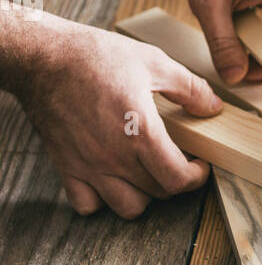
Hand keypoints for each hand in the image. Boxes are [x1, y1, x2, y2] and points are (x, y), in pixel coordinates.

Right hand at [16, 15, 221, 218]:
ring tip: (146, 173)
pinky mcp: (67, 167)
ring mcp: (89, 166)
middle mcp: (115, 157)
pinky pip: (88, 205)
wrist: (45, 57)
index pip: (178, 179)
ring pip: (127, 208)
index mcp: (140, 132)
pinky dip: (102, 201)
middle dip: (175, 181)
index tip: (199, 164)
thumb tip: (213, 107)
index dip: (197, 177)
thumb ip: (189, 88)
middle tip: (177, 161)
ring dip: (144, 195)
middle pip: (158, 193)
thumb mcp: (153, 61)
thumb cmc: (96, 57)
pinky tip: (110, 179)